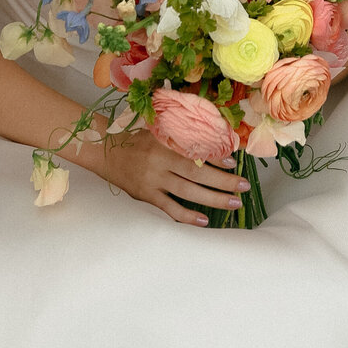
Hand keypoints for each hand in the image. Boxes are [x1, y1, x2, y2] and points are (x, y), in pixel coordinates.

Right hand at [96, 127, 248, 225]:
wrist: (104, 150)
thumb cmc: (134, 136)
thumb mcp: (156, 127)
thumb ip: (179, 132)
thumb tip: (211, 137)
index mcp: (163, 141)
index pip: (194, 150)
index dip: (215, 156)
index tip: (234, 162)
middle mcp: (159, 161)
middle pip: (196, 173)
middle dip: (223, 181)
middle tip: (244, 187)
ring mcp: (152, 180)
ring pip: (187, 192)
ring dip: (213, 199)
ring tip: (234, 203)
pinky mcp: (145, 195)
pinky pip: (168, 208)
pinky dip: (186, 215)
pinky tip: (204, 220)